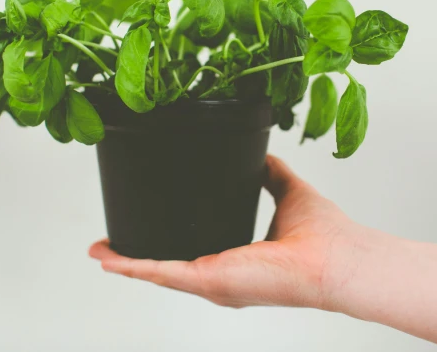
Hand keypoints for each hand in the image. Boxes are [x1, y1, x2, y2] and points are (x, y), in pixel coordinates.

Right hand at [89, 154, 362, 308]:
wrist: (337, 256)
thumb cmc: (324, 235)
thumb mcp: (287, 192)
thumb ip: (271, 173)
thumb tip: (261, 153)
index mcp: (236, 259)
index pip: (191, 252)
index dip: (165, 242)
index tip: (142, 228)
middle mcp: (221, 276)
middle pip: (167, 266)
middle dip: (135, 257)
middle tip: (107, 246)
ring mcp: (214, 282)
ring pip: (157, 272)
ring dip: (126, 262)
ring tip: (99, 252)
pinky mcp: (210, 279)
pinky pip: (161, 273)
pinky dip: (134, 266)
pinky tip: (111, 258)